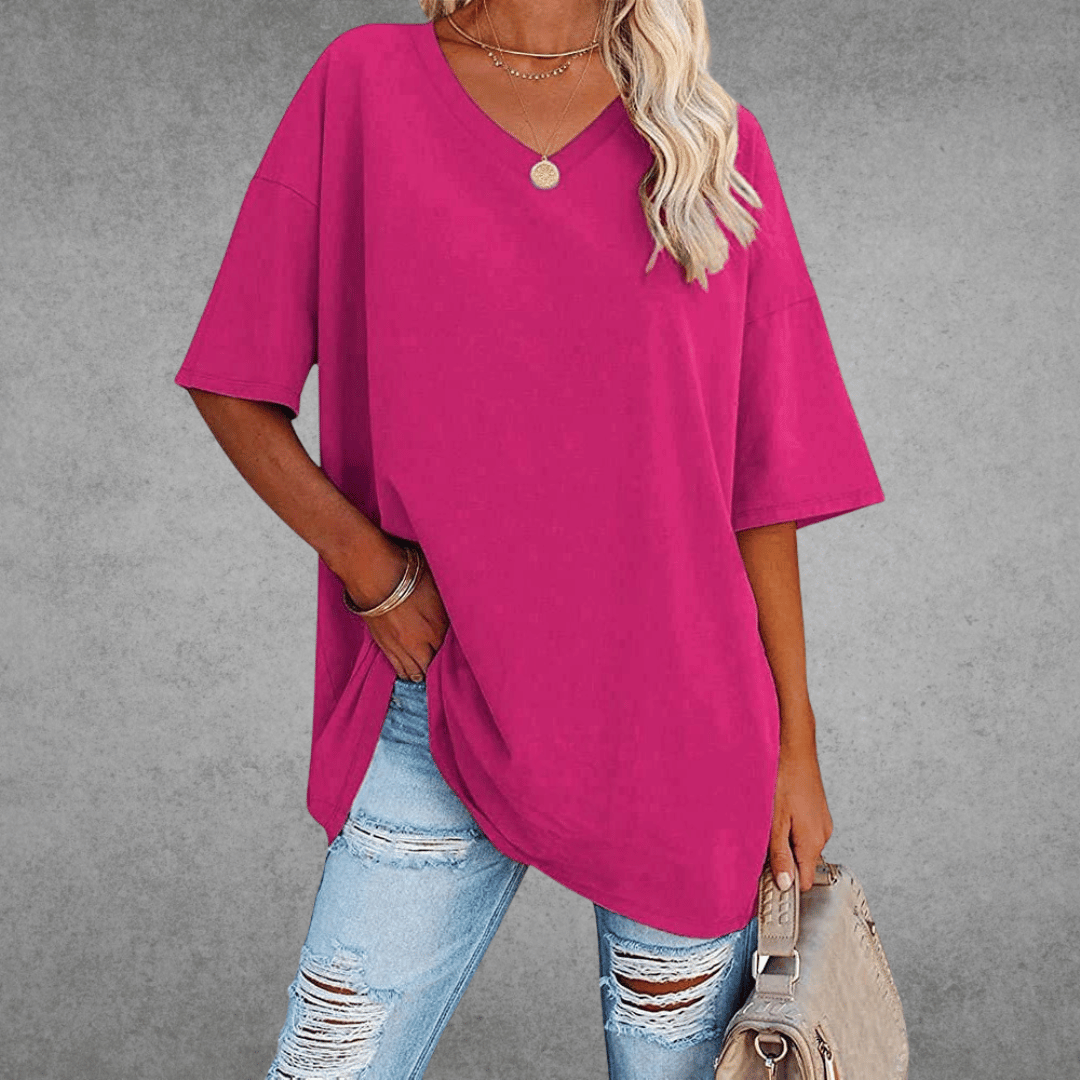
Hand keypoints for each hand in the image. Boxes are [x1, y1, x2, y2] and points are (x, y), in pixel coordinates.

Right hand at [343, 542, 449, 681]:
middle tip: (440, 669)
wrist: (373, 574)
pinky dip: (404, 671)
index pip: (449, 652)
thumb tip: (453, 612)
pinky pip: (397, 667)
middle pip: (431, 667)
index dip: (452, 655)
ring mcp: (400, 646)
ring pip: (413, 671)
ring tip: (424, 674)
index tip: (456, 657)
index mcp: (438, 628)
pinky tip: (408, 673)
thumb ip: (446, 606)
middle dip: (436, 669)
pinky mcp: (383, 645)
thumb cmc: (407, 573)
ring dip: (420, 673)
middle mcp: (420, 643)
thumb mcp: (438, 586)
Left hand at [767, 736, 832, 893]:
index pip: (806, 882)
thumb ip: (780, 854)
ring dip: (785, 844)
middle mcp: (822, 834)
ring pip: (802, 847)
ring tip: (767, 826)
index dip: (786, 885)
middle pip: (803, 864)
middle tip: (760, 849)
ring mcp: (822, 822)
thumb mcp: (775, 821)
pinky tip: (777, 814)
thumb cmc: (783, 778)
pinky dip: (790, 830)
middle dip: (782, 862)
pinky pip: (804, 831)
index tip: (767, 882)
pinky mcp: (817, 811)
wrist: (794, 746)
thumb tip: (785, 885)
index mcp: (813, 841)